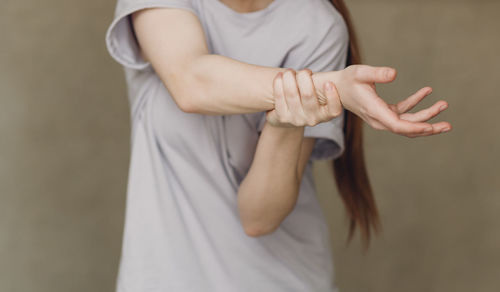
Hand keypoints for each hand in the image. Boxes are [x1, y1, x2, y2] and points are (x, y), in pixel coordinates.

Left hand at [266, 68, 341, 127]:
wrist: (289, 117)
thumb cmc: (308, 99)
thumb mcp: (319, 96)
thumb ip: (322, 86)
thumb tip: (325, 73)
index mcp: (326, 114)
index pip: (334, 111)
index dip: (332, 97)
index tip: (328, 83)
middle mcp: (312, 119)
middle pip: (308, 95)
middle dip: (304, 78)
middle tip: (304, 71)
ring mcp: (297, 120)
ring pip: (292, 94)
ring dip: (289, 78)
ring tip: (289, 71)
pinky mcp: (282, 117)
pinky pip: (279, 97)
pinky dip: (278, 84)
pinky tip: (279, 76)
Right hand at [312, 65, 451, 137]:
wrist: (335, 89)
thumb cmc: (346, 80)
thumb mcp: (360, 72)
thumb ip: (377, 73)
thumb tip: (394, 74)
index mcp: (374, 112)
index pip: (397, 125)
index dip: (415, 127)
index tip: (431, 126)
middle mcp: (379, 119)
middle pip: (407, 129)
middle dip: (428, 128)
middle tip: (448, 125)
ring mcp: (382, 117)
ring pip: (408, 123)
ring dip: (426, 116)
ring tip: (443, 105)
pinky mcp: (384, 112)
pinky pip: (403, 113)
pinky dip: (416, 104)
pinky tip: (427, 92)